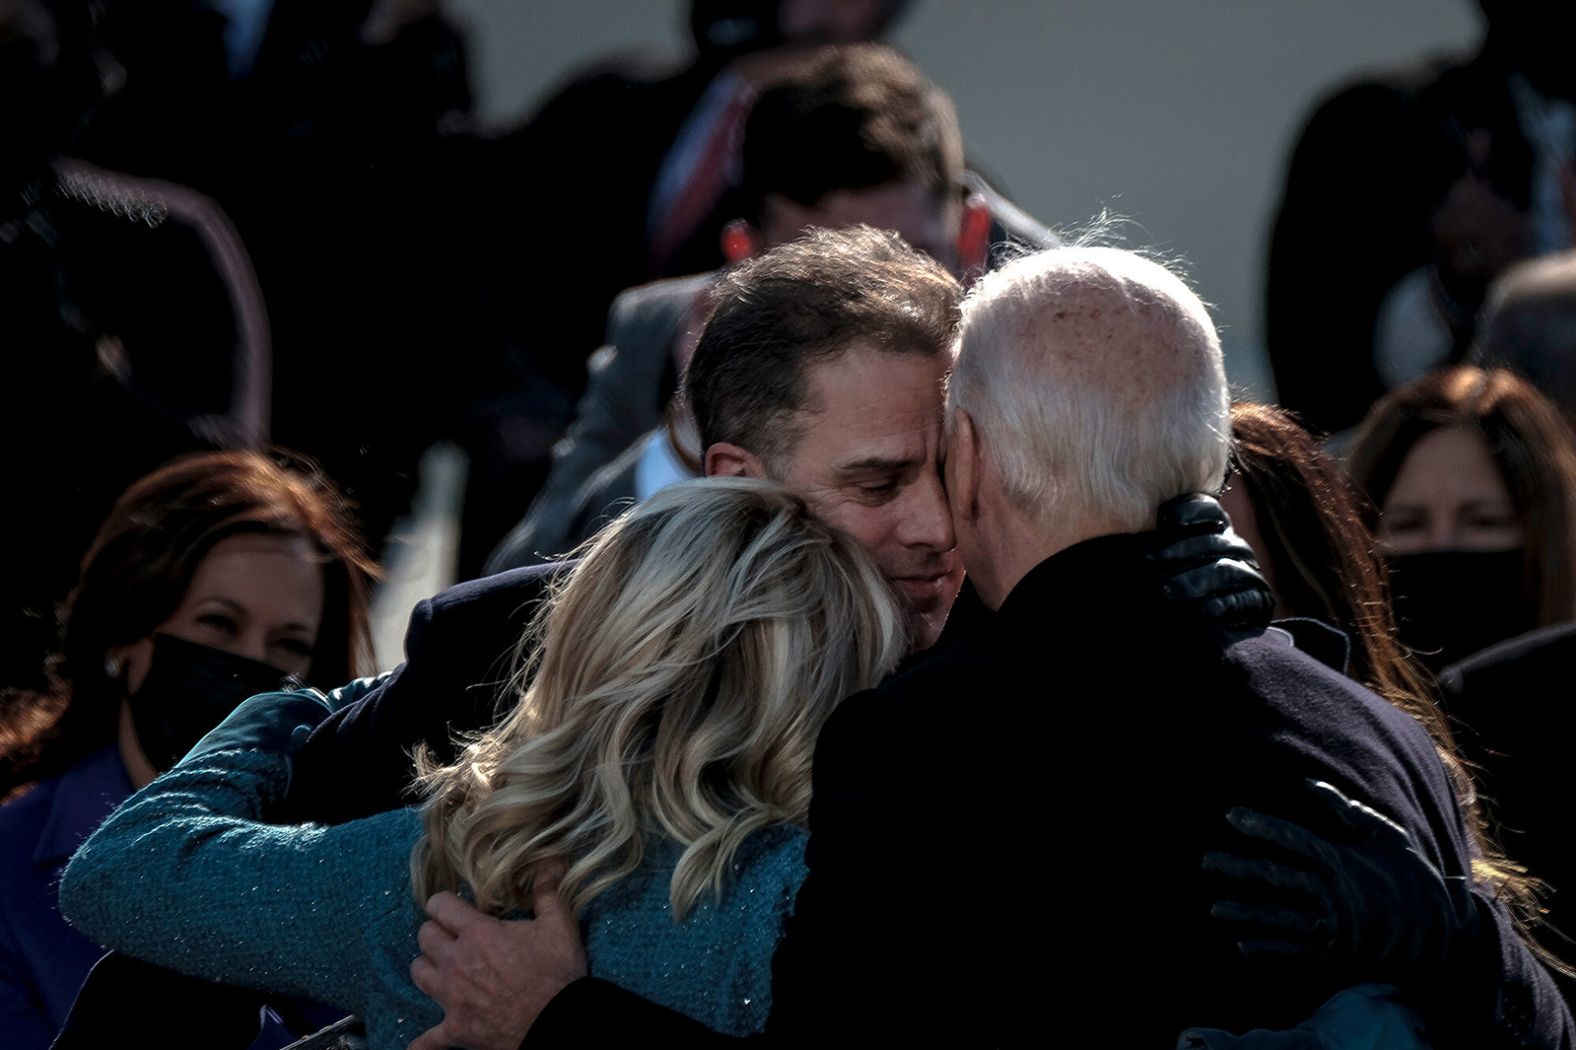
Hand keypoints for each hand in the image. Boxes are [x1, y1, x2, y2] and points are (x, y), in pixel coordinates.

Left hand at [408, 864, 586, 1049]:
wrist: (558, 1024)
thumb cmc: (558, 974)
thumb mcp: (560, 926)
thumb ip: (548, 892)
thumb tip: (550, 861)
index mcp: (478, 933)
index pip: (439, 906)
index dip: (444, 903)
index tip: (453, 907)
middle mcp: (456, 962)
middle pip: (424, 937)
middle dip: (435, 932)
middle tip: (452, 935)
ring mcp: (452, 997)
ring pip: (419, 974)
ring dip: (428, 968)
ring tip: (442, 968)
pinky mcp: (456, 1029)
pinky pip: (427, 1039)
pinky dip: (423, 1042)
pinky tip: (418, 1046)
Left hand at [1148, 494, 1273, 630]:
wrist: (1202, 631)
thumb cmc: (1173, 588)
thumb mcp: (1162, 563)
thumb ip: (1153, 548)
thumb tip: (1130, 541)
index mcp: (1214, 528)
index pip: (1207, 509)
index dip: (1187, 511)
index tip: (1161, 521)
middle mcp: (1234, 545)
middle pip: (1212, 539)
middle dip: (1177, 550)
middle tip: (1147, 561)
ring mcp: (1249, 572)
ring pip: (1225, 570)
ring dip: (1194, 581)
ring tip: (1165, 592)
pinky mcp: (1259, 601)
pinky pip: (1242, 600)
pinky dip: (1221, 605)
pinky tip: (1201, 611)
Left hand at [1204, 780, 1481, 978]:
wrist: (1442, 933)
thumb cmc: (1409, 876)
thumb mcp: (1386, 836)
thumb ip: (1346, 810)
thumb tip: (1308, 784)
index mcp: (1344, 862)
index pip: (1295, 840)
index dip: (1263, 826)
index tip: (1232, 815)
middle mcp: (1334, 894)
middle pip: (1279, 878)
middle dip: (1240, 870)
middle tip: (1206, 862)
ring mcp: (1334, 927)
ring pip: (1281, 918)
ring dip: (1246, 915)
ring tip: (1215, 909)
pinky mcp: (1336, 954)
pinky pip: (1296, 953)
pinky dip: (1269, 951)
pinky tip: (1242, 946)